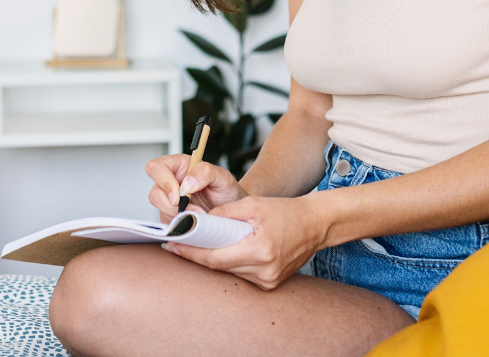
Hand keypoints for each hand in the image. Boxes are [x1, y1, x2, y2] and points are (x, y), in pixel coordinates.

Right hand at [145, 154, 246, 222]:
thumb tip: (188, 182)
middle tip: (193, 210)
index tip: (178, 195)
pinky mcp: (170, 217)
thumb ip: (205, 172)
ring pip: (159, 210)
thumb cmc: (226, 191)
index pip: (156, 168)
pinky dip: (180, 225)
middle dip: (172, 205)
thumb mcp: (222, 176)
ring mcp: (168, 201)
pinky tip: (194, 221)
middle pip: (154, 193)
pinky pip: (167, 223)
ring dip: (179, 216)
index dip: (163, 181)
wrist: (232, 210)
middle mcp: (170, 183)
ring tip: (199, 214)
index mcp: (179, 166)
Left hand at [163, 196, 326, 289]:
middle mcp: (265, 271)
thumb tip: (200, 221)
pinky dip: (229, 262)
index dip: (190, 252)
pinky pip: (241, 274)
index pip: (215, 257)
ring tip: (198, 243)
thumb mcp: (253, 205)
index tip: (172, 244)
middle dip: (198, 254)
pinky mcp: (270, 283)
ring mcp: (268, 280)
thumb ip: (225, 213)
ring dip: (213, 259)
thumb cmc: (288, 212)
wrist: (315, 224)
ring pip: (228, 272)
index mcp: (261, 251)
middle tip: (177, 242)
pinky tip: (222, 251)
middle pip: (219, 266)